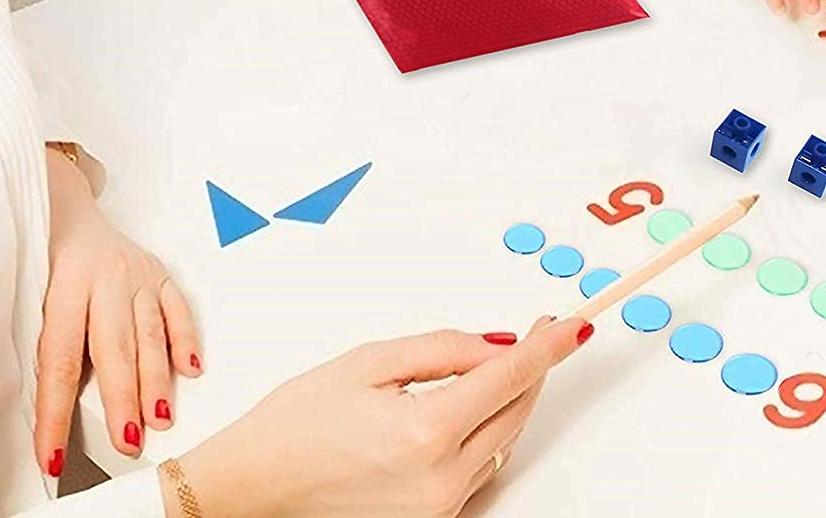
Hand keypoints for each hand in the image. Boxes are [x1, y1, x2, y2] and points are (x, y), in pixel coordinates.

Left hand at [35, 183, 201, 472]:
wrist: (65, 210)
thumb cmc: (44, 260)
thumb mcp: (29, 297)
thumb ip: (45, 343)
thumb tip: (50, 406)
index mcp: (64, 287)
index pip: (58, 362)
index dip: (55, 414)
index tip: (52, 456)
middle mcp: (106, 280)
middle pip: (114, 349)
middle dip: (122, 400)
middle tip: (128, 441)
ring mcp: (138, 275)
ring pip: (150, 334)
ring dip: (157, 380)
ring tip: (161, 418)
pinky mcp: (160, 273)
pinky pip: (178, 307)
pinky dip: (186, 339)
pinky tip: (191, 369)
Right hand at [175, 316, 591, 517]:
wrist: (252, 486)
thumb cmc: (297, 422)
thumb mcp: (371, 360)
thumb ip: (444, 349)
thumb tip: (498, 342)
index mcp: (424, 431)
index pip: (511, 376)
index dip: (548, 346)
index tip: (573, 325)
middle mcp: (438, 479)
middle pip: (514, 412)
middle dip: (532, 369)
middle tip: (538, 332)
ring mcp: (436, 508)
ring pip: (501, 443)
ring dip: (507, 402)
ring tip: (493, 366)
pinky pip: (477, 470)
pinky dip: (482, 435)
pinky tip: (467, 408)